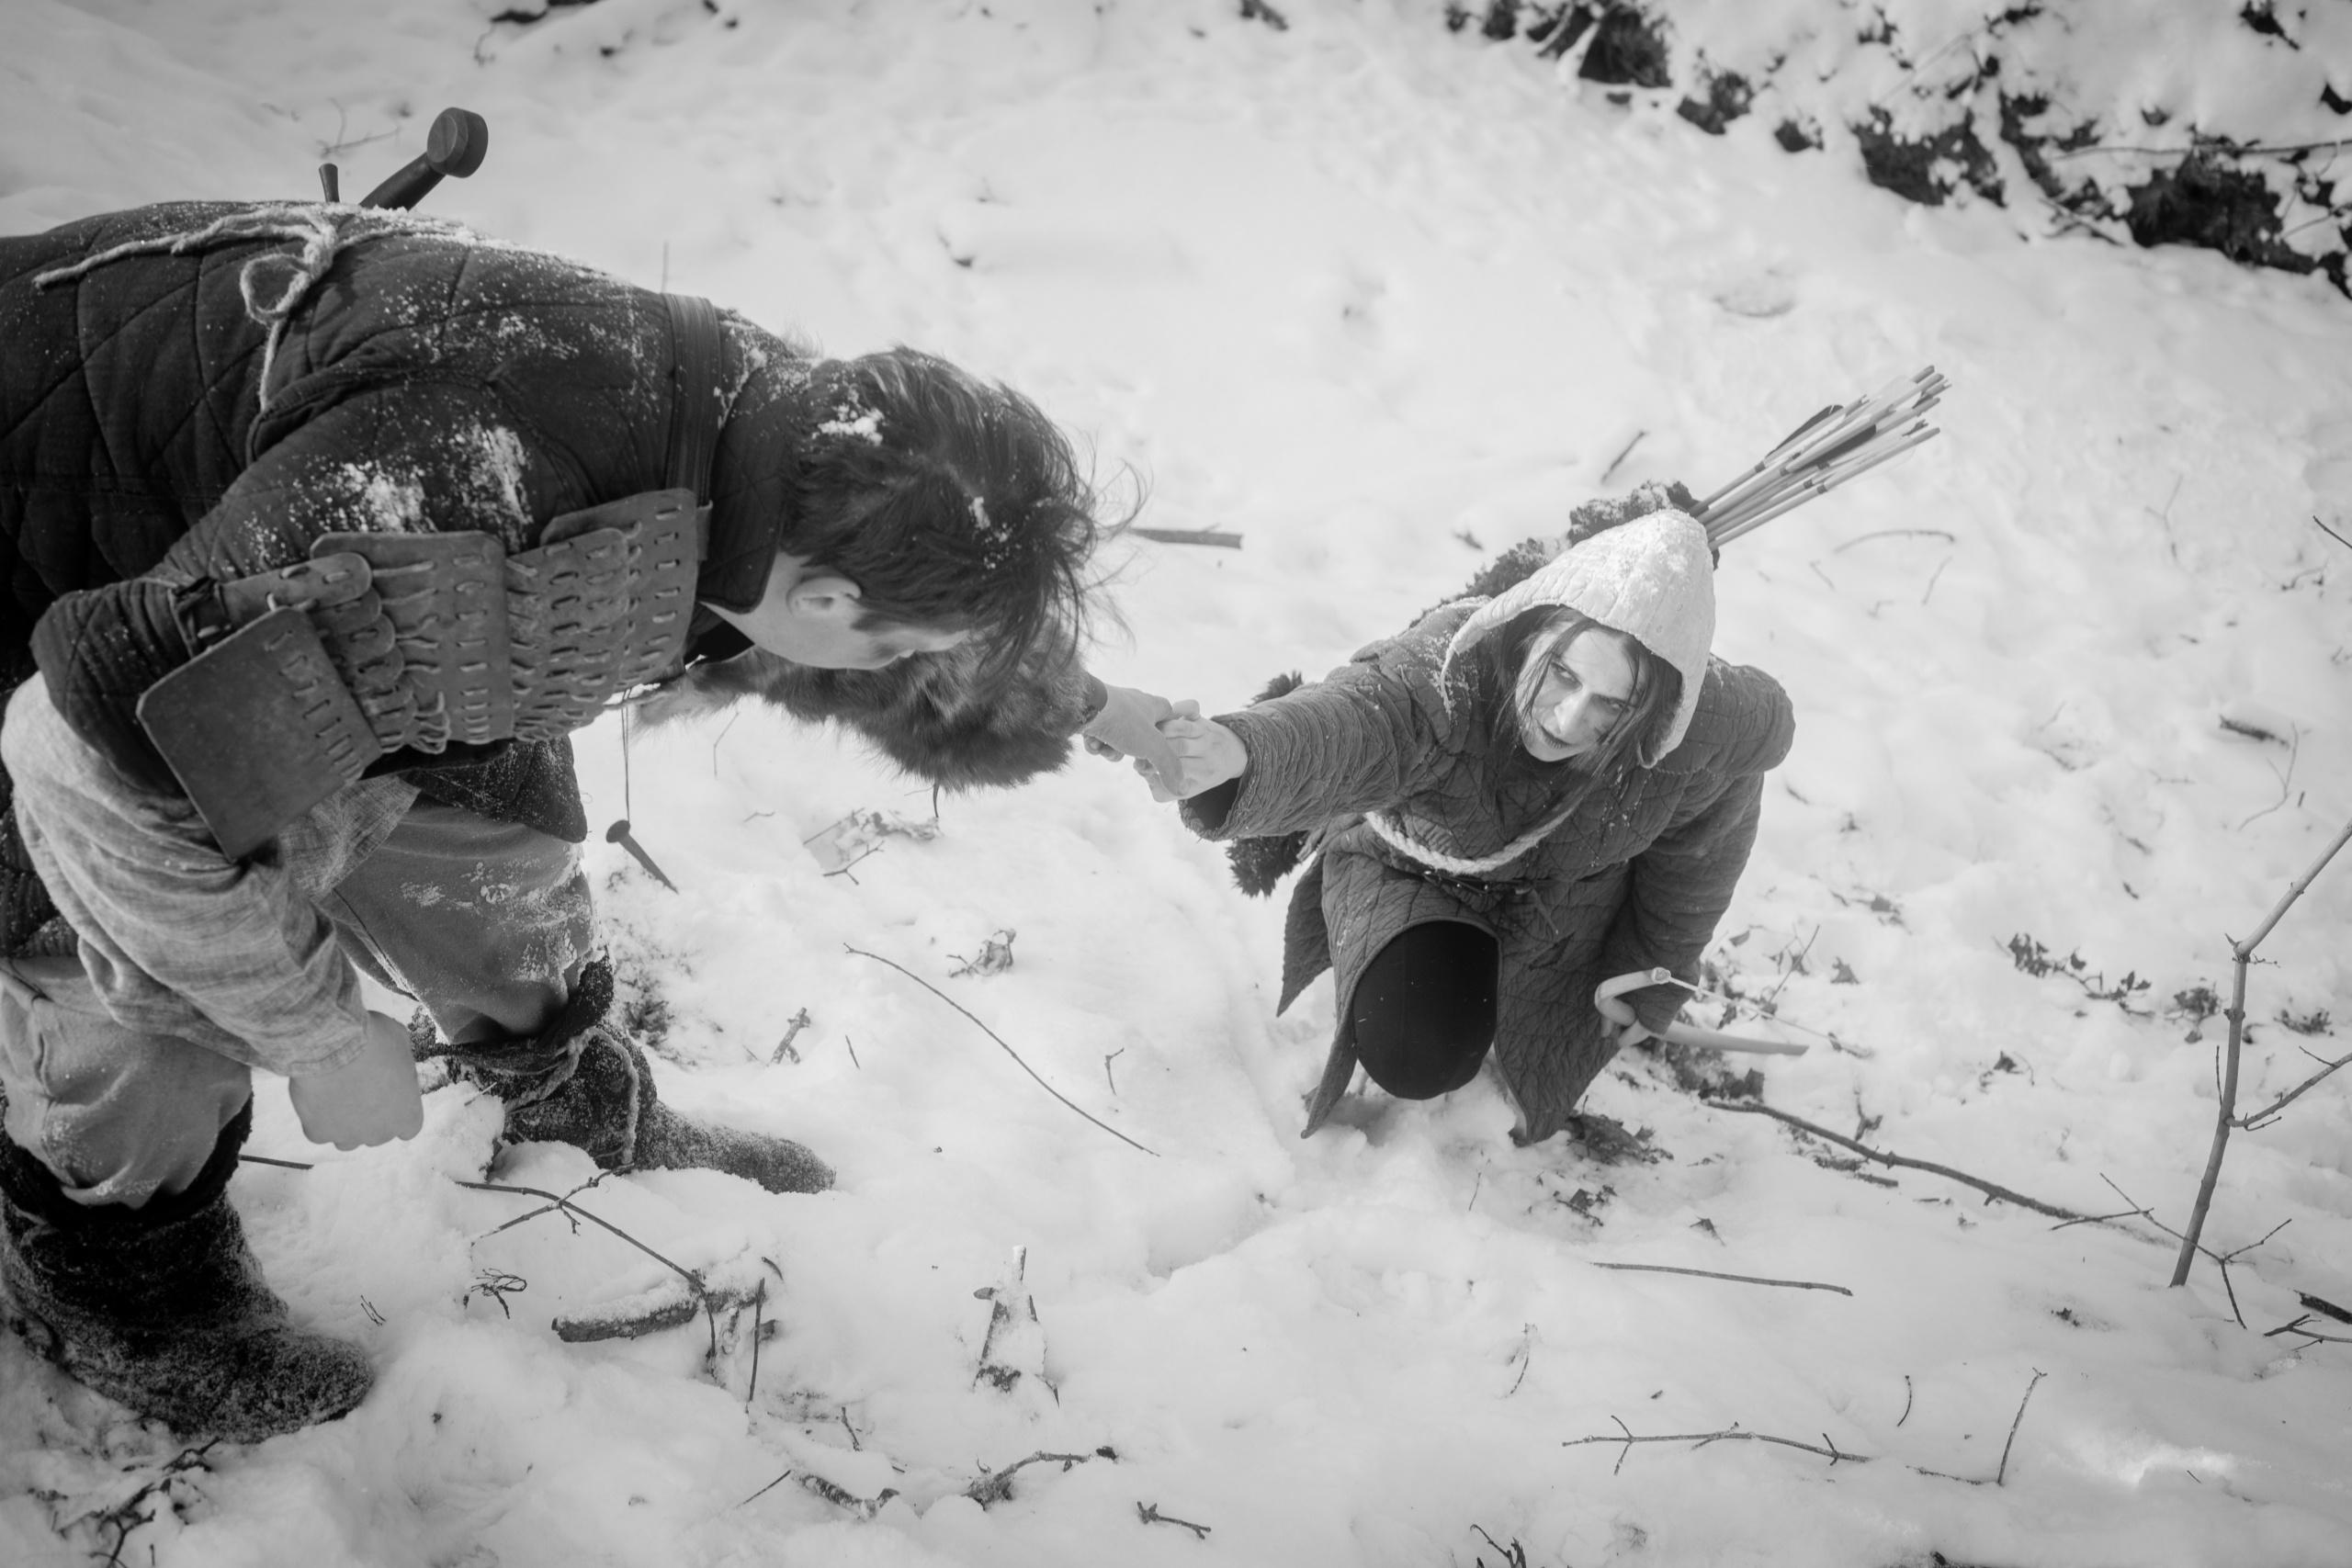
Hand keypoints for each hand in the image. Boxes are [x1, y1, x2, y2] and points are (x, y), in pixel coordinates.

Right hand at [289, 1011, 425, 1150]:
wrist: (333, 1044)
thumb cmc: (374, 1040)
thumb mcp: (401, 1043)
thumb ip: (400, 1063)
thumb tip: (393, 1059)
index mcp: (407, 1115)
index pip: (408, 1128)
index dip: (396, 1113)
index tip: (387, 1097)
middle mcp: (380, 1133)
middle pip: (376, 1133)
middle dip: (370, 1117)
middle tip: (358, 1089)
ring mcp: (348, 1136)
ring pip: (346, 1138)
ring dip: (343, 1122)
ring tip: (336, 1094)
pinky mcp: (318, 1132)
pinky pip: (317, 1130)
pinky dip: (316, 1117)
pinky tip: (316, 1096)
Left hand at [1080, 682, 1183, 785]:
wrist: (1083, 706)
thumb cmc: (1123, 721)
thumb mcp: (1153, 746)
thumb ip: (1169, 767)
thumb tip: (1181, 789)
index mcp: (1153, 705)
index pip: (1170, 719)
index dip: (1168, 738)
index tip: (1159, 752)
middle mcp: (1134, 705)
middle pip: (1143, 736)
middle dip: (1135, 752)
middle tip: (1131, 756)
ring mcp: (1113, 710)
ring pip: (1120, 739)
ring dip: (1112, 750)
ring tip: (1106, 748)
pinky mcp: (1094, 716)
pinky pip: (1100, 736)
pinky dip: (1097, 744)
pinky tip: (1093, 741)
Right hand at [1146, 707, 1248, 801]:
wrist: (1229, 756)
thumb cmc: (1201, 776)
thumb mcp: (1185, 791)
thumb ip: (1162, 789)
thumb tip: (1143, 771)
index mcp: (1206, 770)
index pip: (1180, 768)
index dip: (1156, 766)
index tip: (1140, 766)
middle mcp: (1208, 749)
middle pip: (1179, 746)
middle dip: (1155, 747)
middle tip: (1138, 749)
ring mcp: (1205, 730)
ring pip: (1181, 726)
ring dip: (1159, 729)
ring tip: (1145, 734)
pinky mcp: (1200, 716)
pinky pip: (1190, 707)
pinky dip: (1178, 708)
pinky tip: (1163, 716)